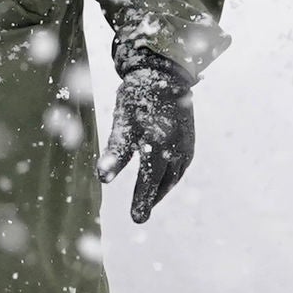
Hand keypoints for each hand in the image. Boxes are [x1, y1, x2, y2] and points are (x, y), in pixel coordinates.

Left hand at [99, 59, 195, 223]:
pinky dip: (170, 177)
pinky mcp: (189, 142)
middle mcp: (177, 147)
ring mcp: (186, 145)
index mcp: (159, 142)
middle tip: (139, 216)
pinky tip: (161, 180)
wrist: (164, 73)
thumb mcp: (122, 122)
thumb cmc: (138, 96)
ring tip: (149, 200)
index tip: (136, 219)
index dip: (142, 199)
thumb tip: (103, 178)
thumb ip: (115, 152)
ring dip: (161, 189)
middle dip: (151, 199)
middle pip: (163, 182)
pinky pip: (180, 167)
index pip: (149, 180)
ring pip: (173, 176)